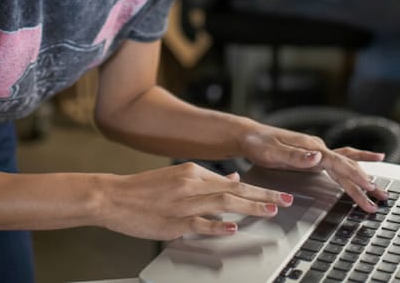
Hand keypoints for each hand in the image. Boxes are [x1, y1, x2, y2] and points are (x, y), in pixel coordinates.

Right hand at [98, 163, 293, 240]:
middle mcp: (191, 184)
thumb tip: (232, 179)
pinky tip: (234, 227)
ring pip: (223, 204)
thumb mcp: (178, 177)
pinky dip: (218, 225)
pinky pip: (200, 224)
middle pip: (235, 190)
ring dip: (249, 207)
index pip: (233, 181)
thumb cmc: (144, 189)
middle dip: (263, 195)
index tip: (278, 193)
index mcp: (193, 171)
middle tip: (286, 200)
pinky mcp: (173, 222)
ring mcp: (183, 203)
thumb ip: (207, 180)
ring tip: (271, 211)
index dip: (258, 188)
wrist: (113, 196)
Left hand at [239, 124, 388, 212]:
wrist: (250, 136)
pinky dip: (351, 166)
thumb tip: (318, 157)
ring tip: (378, 188)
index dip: (354, 175)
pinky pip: (337, 162)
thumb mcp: (274, 152)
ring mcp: (316, 151)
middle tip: (381, 197)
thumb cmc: (259, 144)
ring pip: (345, 165)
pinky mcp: (312, 155)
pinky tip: (362, 168)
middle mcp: (317, 148)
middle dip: (364, 182)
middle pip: (347, 166)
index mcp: (311, 147)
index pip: (339, 162)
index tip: (369, 185)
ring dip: (361, 178)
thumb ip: (296, 156)